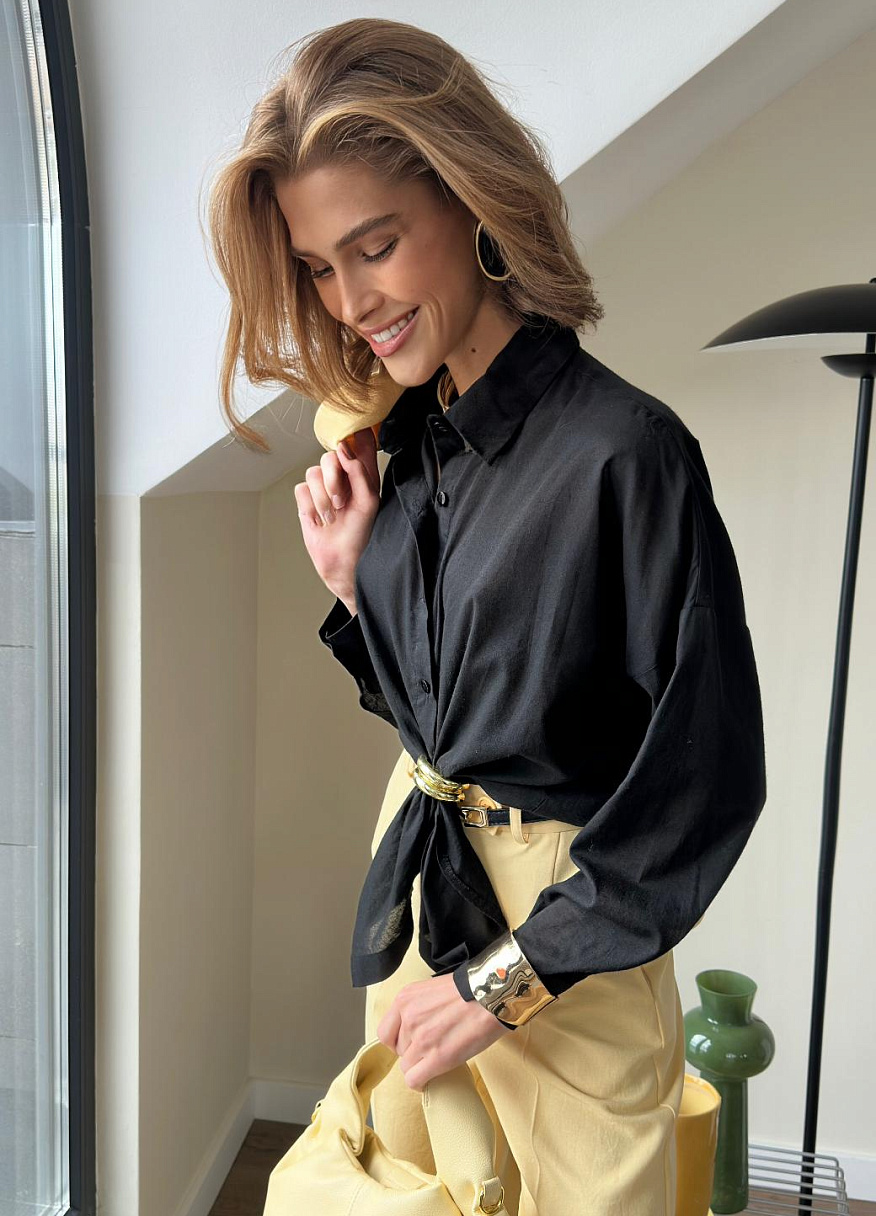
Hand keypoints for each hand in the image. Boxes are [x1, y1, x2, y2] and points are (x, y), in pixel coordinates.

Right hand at [294, 426, 380, 601]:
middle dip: (332, 479)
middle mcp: (342, 478)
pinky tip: (319, 520)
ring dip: (322, 499)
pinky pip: (301, 489)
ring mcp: (322, 488)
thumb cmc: (361, 533)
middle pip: (328, 456)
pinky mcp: (307, 500)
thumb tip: (342, 448)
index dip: (353, 434)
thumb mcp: (368, 501)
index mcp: (362, 475)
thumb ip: (358, 471)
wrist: (342, 561)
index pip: (358, 444)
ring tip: (332, 517)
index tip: (349, 436)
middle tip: (340, 501)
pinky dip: (310, 507)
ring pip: (312, 473)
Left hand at [376, 973, 512, 1091]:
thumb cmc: (469, 991)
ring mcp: (421, 1039)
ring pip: (407, 1067)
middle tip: (434, 1047)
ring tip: (440, 1057)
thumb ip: (417, 1008)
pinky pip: (414, 1080)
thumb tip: (413, 1029)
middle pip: (399, 1050)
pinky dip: (421, 1083)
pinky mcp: (437, 1057)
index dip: (398, 1041)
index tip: (410, 1043)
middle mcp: (408, 1018)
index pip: (385, 1033)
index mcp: (404, 1000)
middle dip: (414, 1052)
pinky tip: (431, 1078)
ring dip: (422, 1065)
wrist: (492, 995)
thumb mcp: (431, 990)